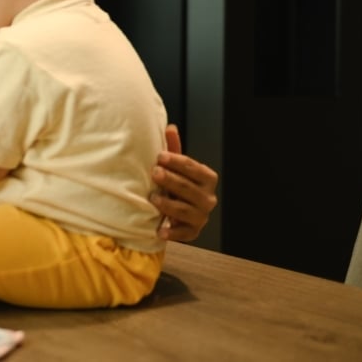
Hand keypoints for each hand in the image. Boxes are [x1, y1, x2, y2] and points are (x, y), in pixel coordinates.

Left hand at [150, 124, 218, 241]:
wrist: (176, 212)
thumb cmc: (175, 185)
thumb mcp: (175, 168)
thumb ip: (173, 150)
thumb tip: (170, 128)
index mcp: (207, 178)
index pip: (193, 168)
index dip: (176, 162)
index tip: (159, 157)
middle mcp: (208, 198)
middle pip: (188, 188)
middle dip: (171, 180)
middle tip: (154, 173)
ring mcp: (202, 216)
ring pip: (185, 210)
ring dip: (168, 204)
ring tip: (153, 198)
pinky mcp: (193, 232)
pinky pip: (184, 234)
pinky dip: (172, 232)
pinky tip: (160, 230)